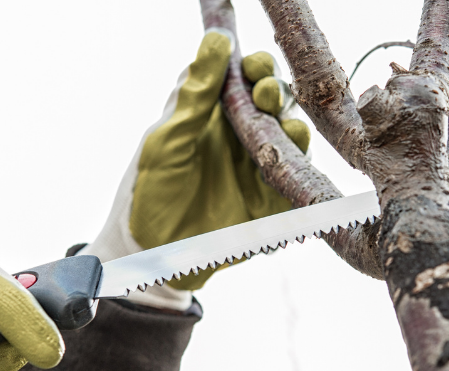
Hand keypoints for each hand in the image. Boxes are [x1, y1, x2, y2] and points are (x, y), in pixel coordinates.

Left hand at [83, 30, 309, 304]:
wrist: (153, 252)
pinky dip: (299, 165)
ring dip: (291, 124)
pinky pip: (294, 177)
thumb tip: (216, 39)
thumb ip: (193, 94)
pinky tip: (292, 157)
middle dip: (274, 90)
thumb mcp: (166, 139)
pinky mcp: (270, 198)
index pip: (240, 76)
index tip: (252, 65)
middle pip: (271, 100)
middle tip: (264, 94)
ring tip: (284, 126)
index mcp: (210, 114)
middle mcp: (238, 134)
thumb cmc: (149, 190)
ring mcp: (256, 165)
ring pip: (289, 133)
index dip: (252, 66)